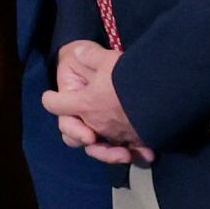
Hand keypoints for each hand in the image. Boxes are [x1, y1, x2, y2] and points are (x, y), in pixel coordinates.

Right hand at [42, 39, 144, 161]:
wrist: (112, 66)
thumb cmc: (92, 60)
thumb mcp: (93, 55)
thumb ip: (89, 56)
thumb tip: (80, 53)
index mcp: (75, 102)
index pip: (61, 111)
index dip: (68, 120)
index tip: (84, 129)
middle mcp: (84, 120)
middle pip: (78, 139)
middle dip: (90, 145)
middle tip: (96, 141)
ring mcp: (101, 129)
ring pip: (101, 150)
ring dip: (110, 155)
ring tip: (126, 155)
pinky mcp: (120, 134)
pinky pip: (125, 149)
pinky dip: (135, 153)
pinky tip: (148, 154)